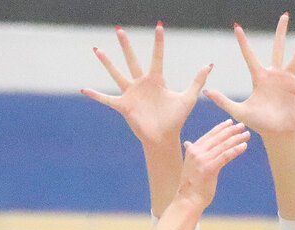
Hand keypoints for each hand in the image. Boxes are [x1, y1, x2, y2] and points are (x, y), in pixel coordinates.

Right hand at [82, 23, 211, 146]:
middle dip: (126, 45)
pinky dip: (96, 95)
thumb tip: (209, 65)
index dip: (158, 42)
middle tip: (119, 29)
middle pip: (132, 60)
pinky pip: (107, 99)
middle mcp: (141, 84)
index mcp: (156, 80)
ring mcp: (131, 94)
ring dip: (107, 63)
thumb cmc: (176, 119)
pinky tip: (85, 89)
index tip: (159, 26)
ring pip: (117, 74)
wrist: (164, 137)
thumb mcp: (188, 98)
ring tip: (98, 49)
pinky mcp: (124, 106)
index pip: (157, 56)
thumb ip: (197, 81)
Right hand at [176, 119, 249, 210]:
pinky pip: (226, 156)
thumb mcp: (189, 165)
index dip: (221, 128)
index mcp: (192, 150)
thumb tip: (188, 144)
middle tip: (242, 125)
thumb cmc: (191, 185)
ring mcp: (203, 160)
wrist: (188, 199)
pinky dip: (236, 150)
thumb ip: (190, 153)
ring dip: (236, 139)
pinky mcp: (210, 168)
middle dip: (231, 130)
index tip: (230, 122)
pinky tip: (244, 146)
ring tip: (246, 135)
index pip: (209, 135)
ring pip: (223, 145)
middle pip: (218, 138)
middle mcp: (197, 152)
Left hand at [203, 13, 294, 137]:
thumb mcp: (239, 111)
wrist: (276, 133)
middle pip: (278, 48)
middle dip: (280, 32)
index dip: (243, 42)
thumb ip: (223, 101)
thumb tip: (206, 92)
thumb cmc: (258, 123)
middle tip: (284, 15)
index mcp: (259, 78)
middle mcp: (274, 75)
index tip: (236, 27)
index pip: (249, 55)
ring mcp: (288, 80)